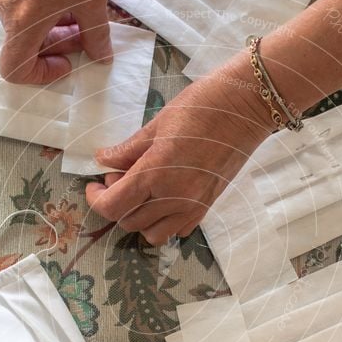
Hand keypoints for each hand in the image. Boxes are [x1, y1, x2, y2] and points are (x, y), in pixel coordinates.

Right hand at [0, 0, 110, 83]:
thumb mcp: (94, 2)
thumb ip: (96, 37)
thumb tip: (101, 56)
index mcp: (22, 21)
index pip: (15, 69)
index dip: (40, 74)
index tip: (65, 61)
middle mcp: (3, 5)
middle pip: (23, 43)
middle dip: (54, 44)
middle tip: (81, 34)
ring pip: (20, 20)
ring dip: (48, 24)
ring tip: (74, 8)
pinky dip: (37, 4)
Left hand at [85, 52, 274, 244]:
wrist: (246, 107)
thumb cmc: (202, 107)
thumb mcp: (157, 124)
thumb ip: (128, 149)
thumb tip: (102, 160)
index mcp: (155, 173)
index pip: (113, 207)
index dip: (96, 200)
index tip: (95, 185)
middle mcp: (173, 197)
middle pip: (128, 222)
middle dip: (117, 203)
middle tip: (120, 177)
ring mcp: (193, 206)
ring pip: (152, 234)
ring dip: (139, 218)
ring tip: (142, 192)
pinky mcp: (207, 207)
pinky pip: (178, 231)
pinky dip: (164, 222)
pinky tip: (164, 198)